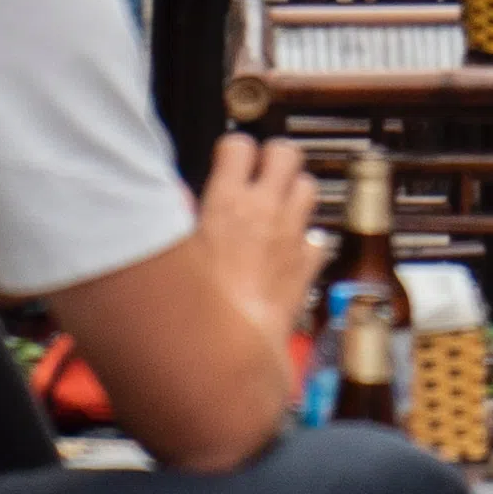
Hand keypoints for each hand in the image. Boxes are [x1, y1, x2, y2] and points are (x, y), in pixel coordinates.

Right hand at [190, 133, 322, 345]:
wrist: (232, 348)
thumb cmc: (198, 306)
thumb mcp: (175, 251)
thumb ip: (178, 217)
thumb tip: (176, 197)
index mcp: (228, 200)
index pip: (240, 145)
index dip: (235, 148)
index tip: (230, 158)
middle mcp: (264, 209)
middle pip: (286, 153)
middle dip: (276, 156)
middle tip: (265, 169)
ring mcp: (290, 235)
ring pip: (309, 187)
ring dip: (295, 191)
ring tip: (279, 203)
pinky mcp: (306, 264)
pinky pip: (318, 239)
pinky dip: (308, 239)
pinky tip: (291, 247)